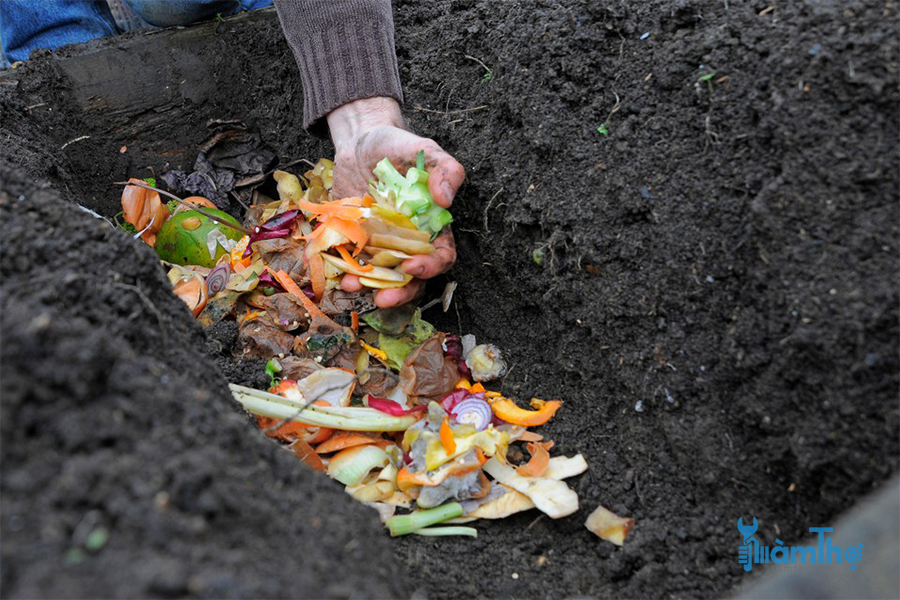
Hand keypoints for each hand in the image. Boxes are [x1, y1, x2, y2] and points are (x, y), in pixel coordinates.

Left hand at [326, 97, 463, 306]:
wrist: (359, 141)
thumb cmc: (396, 146)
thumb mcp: (423, 149)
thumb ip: (444, 169)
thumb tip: (446, 198)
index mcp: (431, 226)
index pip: (441, 256)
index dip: (431, 266)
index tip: (414, 265)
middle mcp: (407, 241)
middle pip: (411, 277)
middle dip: (399, 292)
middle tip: (383, 298)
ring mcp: (380, 244)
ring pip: (380, 276)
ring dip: (368, 286)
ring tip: (351, 285)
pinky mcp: (354, 241)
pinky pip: (352, 263)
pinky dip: (344, 271)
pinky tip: (337, 272)